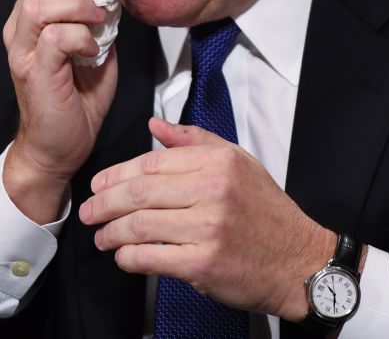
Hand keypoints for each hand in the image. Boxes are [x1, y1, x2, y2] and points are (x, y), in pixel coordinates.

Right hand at [1, 0, 124, 222]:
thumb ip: (100, 14)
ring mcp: (23, 51)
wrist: (60, 148)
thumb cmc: (77, 97)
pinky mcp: (33, 73)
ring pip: (40, 2)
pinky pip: (53, 38)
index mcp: (31, 17)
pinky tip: (94, 47)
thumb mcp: (95, 44)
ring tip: (104, 15)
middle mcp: (20, 29)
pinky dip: (80, 35)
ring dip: (80, 1)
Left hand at [79, 117, 334, 320]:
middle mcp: (214, 191)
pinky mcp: (204, 263)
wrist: (299, 262)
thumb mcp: (240, 164)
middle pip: (140, 192)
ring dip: (111, 233)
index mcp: (219, 163)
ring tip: (102, 237)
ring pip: (140, 225)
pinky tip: (124, 257)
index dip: (118, 173)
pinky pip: (151, 257)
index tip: (100, 183)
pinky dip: (129, 258)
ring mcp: (209, 228)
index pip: (153, 161)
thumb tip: (156, 124)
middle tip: (88, 211)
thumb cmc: (268, 215)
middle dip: (105, 203)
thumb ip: (195, 141)